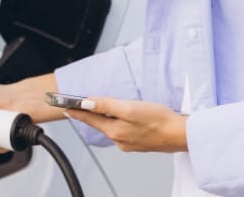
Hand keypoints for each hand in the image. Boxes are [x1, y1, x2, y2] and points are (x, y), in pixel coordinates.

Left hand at [64, 96, 188, 152]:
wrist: (181, 134)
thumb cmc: (158, 120)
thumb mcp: (129, 108)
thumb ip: (106, 105)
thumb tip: (86, 103)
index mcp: (114, 131)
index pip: (89, 118)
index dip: (75, 110)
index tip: (63, 105)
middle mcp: (119, 139)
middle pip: (99, 122)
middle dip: (91, 111)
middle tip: (79, 101)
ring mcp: (128, 142)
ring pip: (111, 125)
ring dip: (107, 115)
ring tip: (107, 104)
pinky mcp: (138, 141)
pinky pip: (123, 129)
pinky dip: (120, 121)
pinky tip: (127, 115)